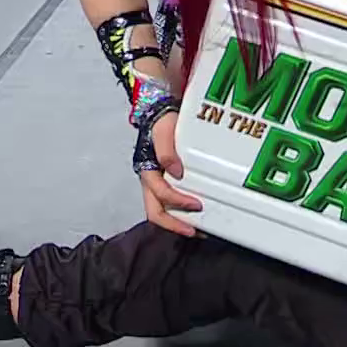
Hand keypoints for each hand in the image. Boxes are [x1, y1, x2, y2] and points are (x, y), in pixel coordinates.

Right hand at [138, 112, 202, 237]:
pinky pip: (169, 204)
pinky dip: (180, 213)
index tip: (197, 205)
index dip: (178, 201)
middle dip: (174, 225)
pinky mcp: (164, 183)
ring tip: (198, 229)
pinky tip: (195, 215)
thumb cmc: (162, 123)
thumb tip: (177, 173)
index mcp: (147, 170)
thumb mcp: (164, 132)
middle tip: (195, 231)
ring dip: (177, 222)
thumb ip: (167, 152)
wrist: (160, 114)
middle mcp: (149, 182)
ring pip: (161, 211)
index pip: (160, 193)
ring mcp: (156, 184)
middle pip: (155, 212)